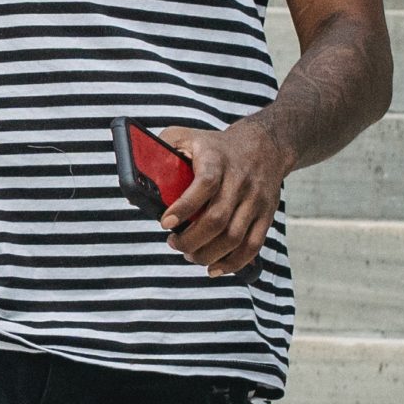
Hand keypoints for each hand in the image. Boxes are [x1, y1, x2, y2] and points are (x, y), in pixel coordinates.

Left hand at [157, 119, 290, 277]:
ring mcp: (255, 199)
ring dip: (209, 254)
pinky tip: (215, 268)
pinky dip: (234, 262)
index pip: (204, 184)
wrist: (263, 145)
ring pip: (235, 237)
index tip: (164, 223)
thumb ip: (159, 152)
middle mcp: (239, 180)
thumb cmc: (212, 145)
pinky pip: (253, 245)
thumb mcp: (183, 136)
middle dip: (191, 239)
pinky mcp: (266, 214)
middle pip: (217, 218)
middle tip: (174, 244)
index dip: (184, 207)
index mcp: (215, 159)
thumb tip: (136, 180)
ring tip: (190, 255)